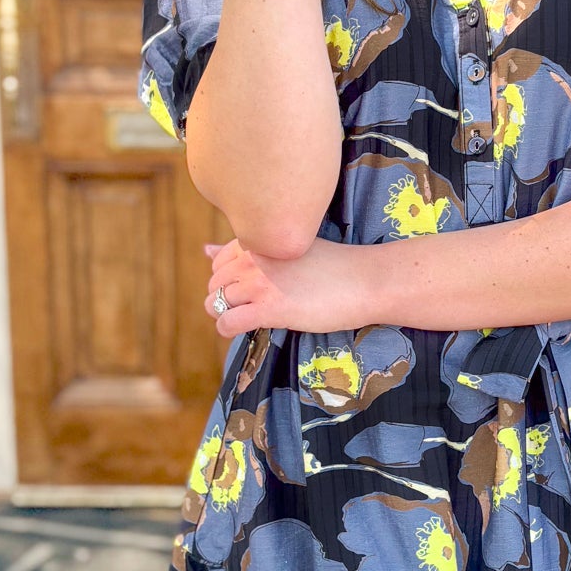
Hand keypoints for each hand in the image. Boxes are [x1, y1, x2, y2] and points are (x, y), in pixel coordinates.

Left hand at [203, 236, 373, 337]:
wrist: (365, 280)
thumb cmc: (332, 265)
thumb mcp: (286, 249)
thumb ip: (244, 250)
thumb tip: (204, 249)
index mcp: (258, 240)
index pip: (217, 262)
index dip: (229, 280)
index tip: (253, 289)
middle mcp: (253, 258)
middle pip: (213, 285)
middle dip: (225, 300)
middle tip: (254, 307)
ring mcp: (259, 283)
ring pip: (215, 304)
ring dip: (227, 316)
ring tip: (254, 318)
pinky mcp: (270, 309)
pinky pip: (227, 323)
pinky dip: (228, 330)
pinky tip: (247, 329)